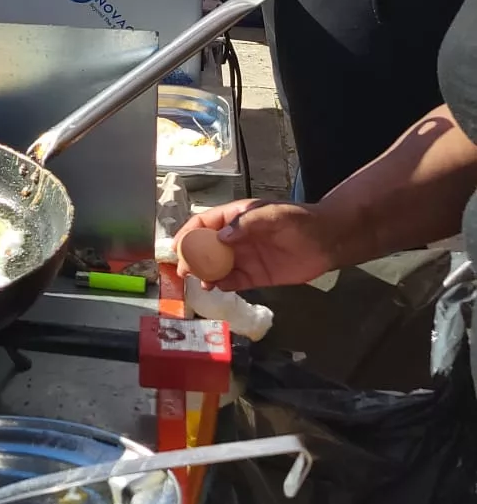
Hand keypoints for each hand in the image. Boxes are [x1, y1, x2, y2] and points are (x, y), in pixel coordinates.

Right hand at [175, 201, 334, 291]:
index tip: (177, 246)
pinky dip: (222, 285)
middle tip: (183, 269)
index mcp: (237, 217)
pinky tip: (215, 288)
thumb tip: (220, 237)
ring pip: (217, 266)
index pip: (205, 223)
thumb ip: (246, 224)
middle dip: (191, 256)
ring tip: (198, 281)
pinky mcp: (256, 276)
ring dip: (204, 273)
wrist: (327, 241)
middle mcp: (237, 237)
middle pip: (206, 246)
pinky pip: (234, 281)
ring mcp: (245, 257)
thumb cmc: (300, 221)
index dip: (189, 233)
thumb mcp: (273, 215)